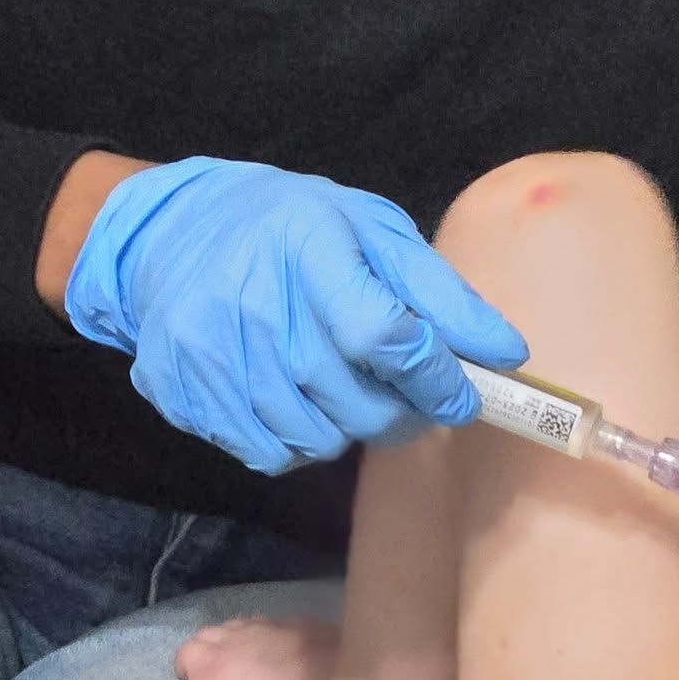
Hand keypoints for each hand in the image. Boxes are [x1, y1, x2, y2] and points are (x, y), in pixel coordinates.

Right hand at [64, 157, 527, 471]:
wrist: (172, 232)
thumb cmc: (291, 227)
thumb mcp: (371, 229)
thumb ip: (439, 291)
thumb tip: (506, 352)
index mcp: (308, 242)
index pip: (382, 333)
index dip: (434, 375)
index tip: (464, 392)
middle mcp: (253, 298)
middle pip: (350, 397)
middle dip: (401, 412)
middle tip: (415, 398)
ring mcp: (209, 350)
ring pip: (312, 437)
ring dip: (350, 428)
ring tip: (352, 391)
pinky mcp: (183, 390)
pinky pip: (265, 452)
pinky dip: (299, 442)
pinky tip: (302, 402)